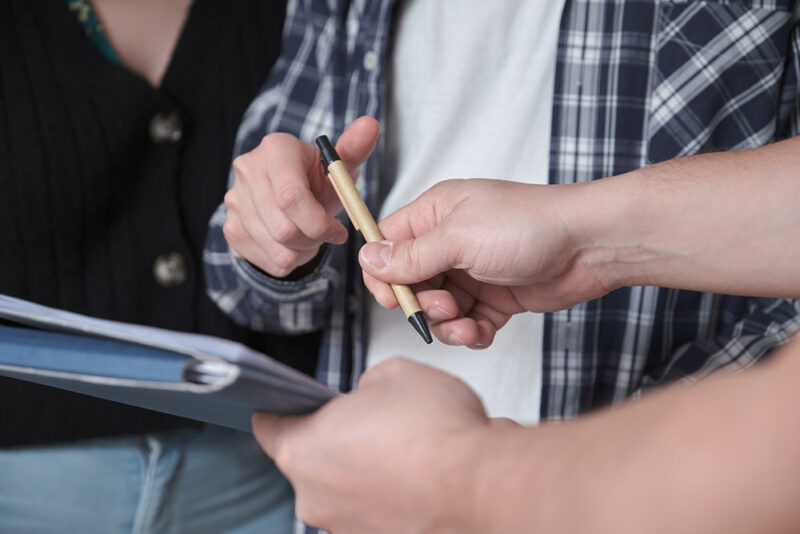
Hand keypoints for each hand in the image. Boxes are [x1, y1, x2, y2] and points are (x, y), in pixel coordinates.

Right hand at [222, 116, 379, 276]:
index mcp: (276, 150)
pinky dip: (290, 259)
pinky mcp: (231, 229)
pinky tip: (293, 242)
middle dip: (314, 239)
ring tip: (309, 235)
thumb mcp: (338, 167)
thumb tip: (371, 125)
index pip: (291, 198)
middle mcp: (248, 171)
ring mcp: (235, 202)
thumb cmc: (317, 180)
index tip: (339, 232)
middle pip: (284, 228)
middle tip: (325, 234)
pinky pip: (269, 262)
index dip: (319, 223)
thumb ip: (354, 149)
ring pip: (279, 249)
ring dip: (304, 250)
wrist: (286, 196)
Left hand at [253, 357, 506, 532]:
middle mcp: (316, 499)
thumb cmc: (434, 431)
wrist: (482, 485)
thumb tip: (372, 401)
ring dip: (367, 470)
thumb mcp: (393, 373)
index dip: (282, 407)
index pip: (268, 426)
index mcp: (302, 450)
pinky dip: (392, 496)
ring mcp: (347, 530)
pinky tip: (421, 477)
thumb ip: (366, 387)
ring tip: (408, 449)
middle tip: (375, 420)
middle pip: (311, 460)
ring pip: (346, 489)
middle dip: (337, 439)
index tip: (294, 402)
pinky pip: (375, 511)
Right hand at [359, 178, 612, 347]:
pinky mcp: (495, 297)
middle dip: (421, 305)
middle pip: (410, 283)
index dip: (383, 276)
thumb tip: (369, 259)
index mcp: (435, 215)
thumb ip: (412, 255)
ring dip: (447, 325)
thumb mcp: (459, 236)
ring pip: (437, 309)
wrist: (589, 245)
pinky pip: (467, 323)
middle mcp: (449, 242)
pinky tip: (483, 333)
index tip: (396, 298)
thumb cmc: (529, 225)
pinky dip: (470, 333)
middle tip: (445, 308)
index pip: (387, 245)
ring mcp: (472, 271)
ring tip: (468, 325)